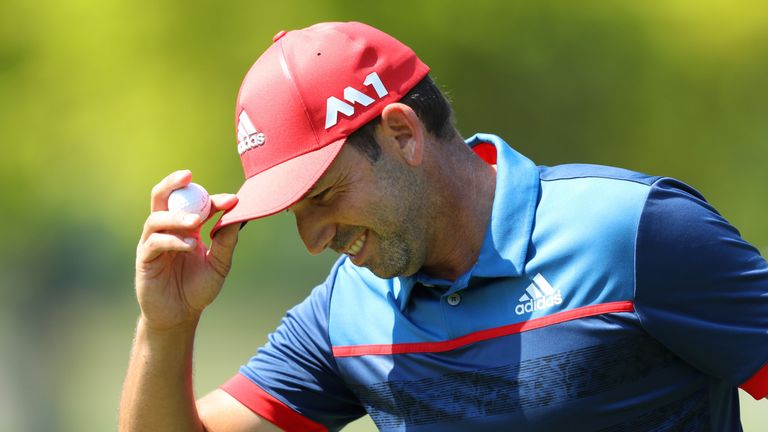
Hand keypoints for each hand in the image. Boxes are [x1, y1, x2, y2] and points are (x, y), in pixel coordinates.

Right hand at [135, 170, 239, 330]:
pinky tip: (191, 245)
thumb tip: (238, 216)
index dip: (212, 198)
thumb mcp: (220, 264)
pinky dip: (174, 240)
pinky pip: (155, 242)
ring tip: (196, 223)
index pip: (195, 203)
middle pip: (162, 197)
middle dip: (173, 183)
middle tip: (188, 176)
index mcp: (185, 227)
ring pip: (157, 217)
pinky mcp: (145, 259)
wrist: (180, 315)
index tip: (232, 200)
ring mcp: (153, 242)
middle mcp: (167, 229)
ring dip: (177, 216)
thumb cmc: (198, 288)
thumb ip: (226, 241)